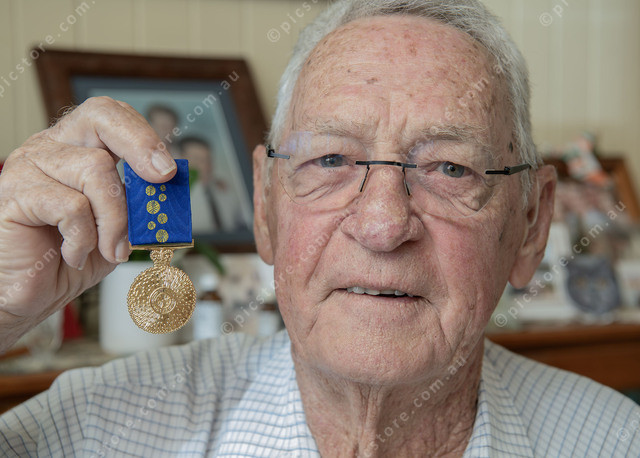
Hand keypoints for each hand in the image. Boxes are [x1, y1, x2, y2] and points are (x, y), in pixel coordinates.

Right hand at [0, 97, 176, 351]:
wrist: (25, 296)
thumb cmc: (68, 259)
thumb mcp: (117, 231)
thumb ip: (139, 208)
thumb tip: (169, 194)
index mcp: (75, 149)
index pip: (109, 116)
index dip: (143, 135)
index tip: (169, 170)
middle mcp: (50, 149)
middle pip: (100, 118)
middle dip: (140, 145)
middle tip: (162, 178)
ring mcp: (28, 167)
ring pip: (95, 169)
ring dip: (115, 218)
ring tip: (110, 249)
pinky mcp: (14, 195)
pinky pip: (71, 206)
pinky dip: (84, 238)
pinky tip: (75, 255)